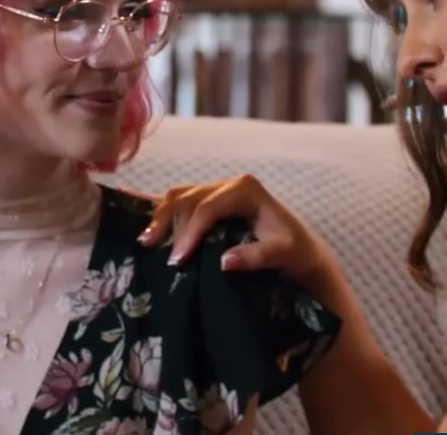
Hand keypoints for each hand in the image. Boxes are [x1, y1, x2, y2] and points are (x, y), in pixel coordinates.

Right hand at [137, 174, 333, 282]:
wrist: (299, 248)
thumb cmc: (293, 249)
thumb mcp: (281, 253)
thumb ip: (256, 256)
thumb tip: (224, 262)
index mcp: (245, 189)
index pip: (208, 207)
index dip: (190, 232)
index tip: (179, 258)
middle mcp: (228, 184)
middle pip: (188, 198)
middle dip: (169, 223)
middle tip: (153, 249)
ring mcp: (217, 191)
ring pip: (180, 196)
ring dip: (161, 216)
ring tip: (147, 241)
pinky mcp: (211, 201)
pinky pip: (181, 201)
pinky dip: (164, 214)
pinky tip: (150, 229)